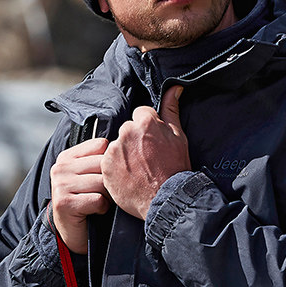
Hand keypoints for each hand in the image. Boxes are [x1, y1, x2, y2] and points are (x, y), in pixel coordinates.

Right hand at [50, 136, 110, 253]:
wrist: (73, 233)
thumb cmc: (88, 202)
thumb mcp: (91, 176)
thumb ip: (100, 160)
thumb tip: (127, 143)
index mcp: (67, 157)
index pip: (101, 145)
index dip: (111, 162)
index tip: (105, 177)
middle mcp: (60, 168)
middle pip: (103, 164)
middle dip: (110, 181)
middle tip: (105, 194)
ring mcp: (60, 185)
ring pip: (101, 182)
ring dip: (107, 196)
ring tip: (100, 202)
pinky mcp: (64, 203)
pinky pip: (98, 200)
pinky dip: (102, 208)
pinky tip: (95, 211)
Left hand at [101, 86, 189, 219]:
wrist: (166, 198)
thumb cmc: (175, 168)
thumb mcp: (179, 136)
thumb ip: (171, 110)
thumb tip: (173, 88)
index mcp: (145, 121)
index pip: (141, 116)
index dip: (148, 130)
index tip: (153, 144)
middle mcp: (127, 131)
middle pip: (127, 130)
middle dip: (135, 141)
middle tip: (146, 159)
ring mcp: (115, 149)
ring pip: (118, 146)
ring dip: (125, 155)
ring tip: (138, 170)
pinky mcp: (106, 166)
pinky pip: (108, 162)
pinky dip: (116, 169)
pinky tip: (129, 177)